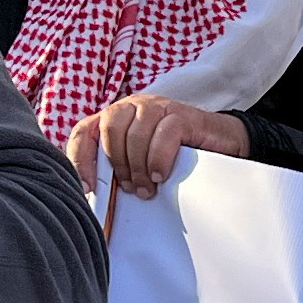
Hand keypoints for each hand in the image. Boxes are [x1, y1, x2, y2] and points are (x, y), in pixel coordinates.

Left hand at [68, 95, 250, 199]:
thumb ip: (120, 169)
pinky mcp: (180, 114)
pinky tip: (162, 176)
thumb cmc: (177, 155)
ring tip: (149, 188)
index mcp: (116, 117)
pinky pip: (162, 135)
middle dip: (118, 166)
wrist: (221, 143)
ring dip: (139, 168)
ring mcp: (157, 107)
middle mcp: (132, 106)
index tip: (88, 189)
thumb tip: (95, 196)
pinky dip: (159, 160)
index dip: (80, 160)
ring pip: (134, 135)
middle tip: (132, 189)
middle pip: (109, 131)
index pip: (84, 132)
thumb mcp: (141, 162)